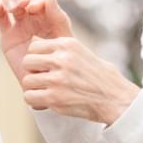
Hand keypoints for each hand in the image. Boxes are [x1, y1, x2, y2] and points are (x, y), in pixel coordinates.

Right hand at [0, 0, 73, 80]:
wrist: (48, 84)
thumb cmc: (61, 62)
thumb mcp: (63, 38)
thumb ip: (58, 18)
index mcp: (49, 16)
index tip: (34, 8)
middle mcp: (34, 17)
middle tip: (22, 4)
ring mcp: (19, 25)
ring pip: (10, 1)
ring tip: (12, 8)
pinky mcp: (7, 35)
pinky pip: (0, 18)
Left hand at [21, 36, 138, 124]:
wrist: (115, 98)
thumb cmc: (98, 76)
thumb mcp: (80, 53)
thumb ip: (57, 48)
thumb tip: (33, 41)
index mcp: (67, 45)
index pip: (33, 46)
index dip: (36, 57)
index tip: (44, 66)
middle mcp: (61, 60)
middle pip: (27, 62)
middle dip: (33, 71)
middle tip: (44, 79)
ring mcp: (57, 80)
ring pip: (27, 81)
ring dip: (34, 87)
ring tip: (46, 90)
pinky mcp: (55, 98)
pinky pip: (29, 97)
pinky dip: (35, 100)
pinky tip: (45, 100)